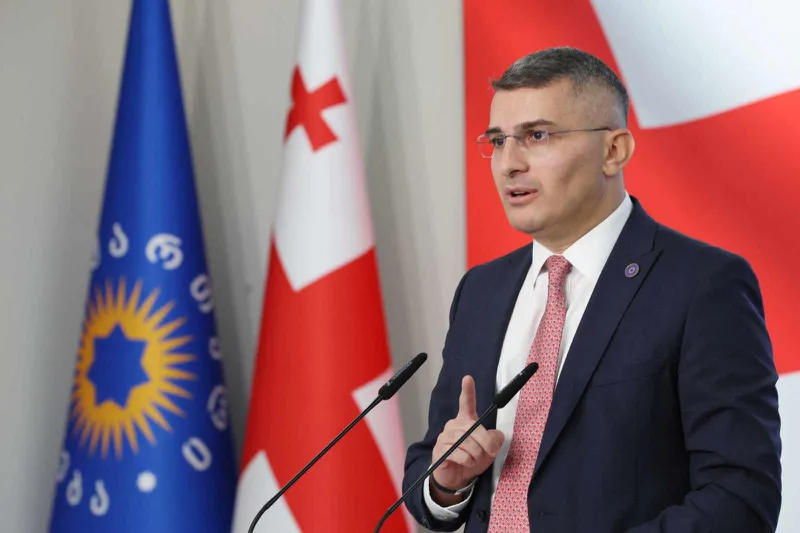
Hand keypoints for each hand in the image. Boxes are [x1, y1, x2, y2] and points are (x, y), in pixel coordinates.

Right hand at [430, 375, 503, 504]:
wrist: (456, 478)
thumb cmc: (472, 460)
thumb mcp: (489, 450)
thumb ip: (495, 440)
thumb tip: (495, 437)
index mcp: (465, 421)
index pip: (466, 403)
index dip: (467, 390)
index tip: (468, 378)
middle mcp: (453, 425)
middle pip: (474, 429)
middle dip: (486, 444)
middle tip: (489, 454)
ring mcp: (445, 436)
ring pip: (468, 443)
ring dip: (476, 455)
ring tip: (474, 461)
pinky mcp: (440, 449)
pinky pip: (460, 453)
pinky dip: (467, 461)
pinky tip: (465, 463)